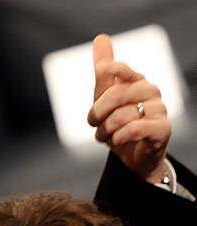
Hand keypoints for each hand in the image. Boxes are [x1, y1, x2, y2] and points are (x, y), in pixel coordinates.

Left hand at [87, 34, 170, 184]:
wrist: (134, 156)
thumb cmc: (119, 124)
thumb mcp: (105, 99)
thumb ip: (104, 73)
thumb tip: (101, 38)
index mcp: (137, 80)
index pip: (118, 68)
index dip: (103, 77)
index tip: (97, 94)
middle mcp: (150, 91)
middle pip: (114, 95)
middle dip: (97, 114)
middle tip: (94, 124)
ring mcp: (159, 109)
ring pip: (120, 116)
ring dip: (105, 131)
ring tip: (106, 136)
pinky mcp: (162, 129)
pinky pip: (132, 130)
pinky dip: (117, 139)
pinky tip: (117, 141)